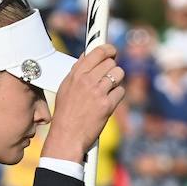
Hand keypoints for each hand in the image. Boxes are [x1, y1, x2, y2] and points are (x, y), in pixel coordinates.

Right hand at [44, 44, 124, 161]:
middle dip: (112, 69)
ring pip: (118, 74)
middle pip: (110, 62)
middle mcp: (86, 80)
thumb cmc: (65, 114)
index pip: (96, 52)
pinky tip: (108, 103)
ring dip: (116, 81)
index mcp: (76, 75)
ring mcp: (97, 92)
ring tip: (108, 90)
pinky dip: (117, 96)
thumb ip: (77, 71)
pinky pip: (121, 91)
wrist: (67, 136)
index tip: (112, 50)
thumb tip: (87, 55)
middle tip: (108, 77)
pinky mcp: (107, 104)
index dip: (108, 49)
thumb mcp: (65, 88)